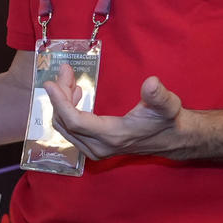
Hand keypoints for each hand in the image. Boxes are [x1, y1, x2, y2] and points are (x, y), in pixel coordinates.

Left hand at [43, 71, 185, 160]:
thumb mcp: (168, 104)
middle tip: (65, 72)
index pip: (75, 121)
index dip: (60, 102)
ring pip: (66, 127)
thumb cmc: (168, 120)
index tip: (50, 83)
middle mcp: (99, 147)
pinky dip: (67, 112)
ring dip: (62, 103)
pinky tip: (76, 94)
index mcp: (112, 136)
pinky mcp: (95, 148)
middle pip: (66, 122)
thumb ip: (159, 95)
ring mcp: (96, 150)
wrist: (172, 139)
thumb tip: (151, 83)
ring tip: (69, 79)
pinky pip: (71, 131)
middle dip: (60, 96)